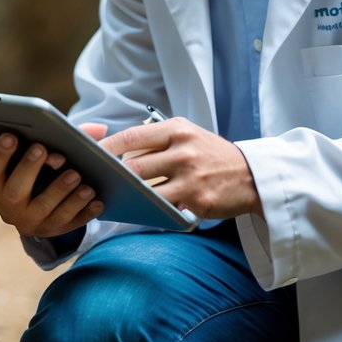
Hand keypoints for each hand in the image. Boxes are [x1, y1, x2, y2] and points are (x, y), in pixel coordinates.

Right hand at [0, 126, 106, 237]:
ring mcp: (31, 222)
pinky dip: (84, 213)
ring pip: (45, 210)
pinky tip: (97, 201)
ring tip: (77, 175)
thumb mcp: (12, 158)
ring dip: (61, 192)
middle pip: (14, 193)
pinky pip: (69, 224)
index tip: (11, 135)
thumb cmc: (23, 170)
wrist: (33, 206)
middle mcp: (8, 209)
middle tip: (44, 148)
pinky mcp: (53, 230)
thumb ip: (2, 145)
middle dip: (28, 169)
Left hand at [100, 117, 260, 218]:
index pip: (132, 137)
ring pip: (147, 190)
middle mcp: (183, 152)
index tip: (89, 155)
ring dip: (129, 196)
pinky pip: (165, 209)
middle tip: (99, 182)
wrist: (252, 175)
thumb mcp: (187, 133)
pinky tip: (140, 211)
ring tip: (114, 198)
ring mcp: (191, 178)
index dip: (106, 147)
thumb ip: (156, 138)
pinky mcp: (198, 202)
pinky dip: (151, 210)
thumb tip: (119, 150)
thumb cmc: (211, 153)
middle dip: (114, 176)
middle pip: (134, 167)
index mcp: (177, 130)